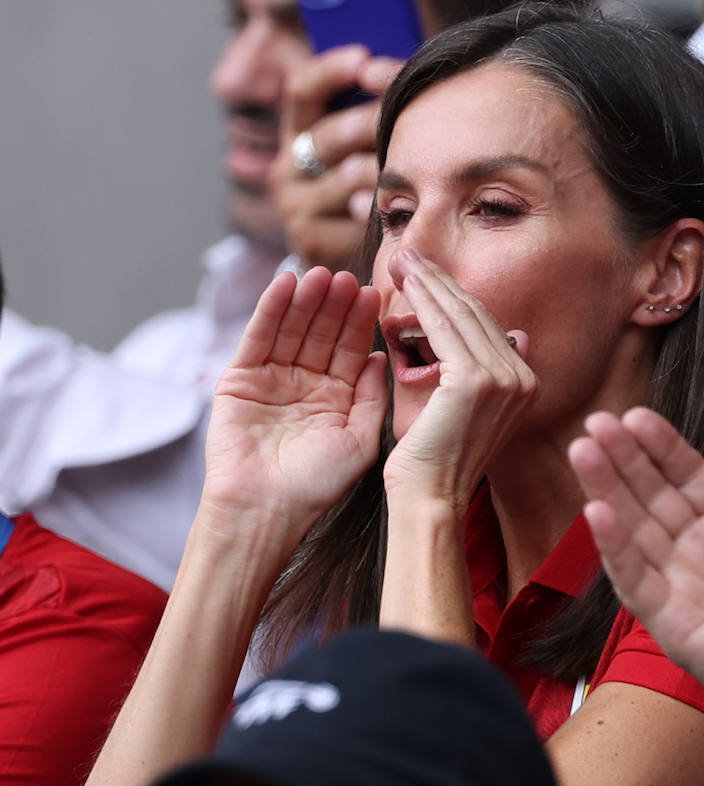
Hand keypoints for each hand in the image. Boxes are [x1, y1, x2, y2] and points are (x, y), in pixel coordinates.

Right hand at [203, 267, 387, 547]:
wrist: (265, 510)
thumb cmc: (316, 486)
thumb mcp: (360, 440)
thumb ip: (372, 396)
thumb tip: (380, 355)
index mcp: (336, 398)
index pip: (351, 350)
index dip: (361, 322)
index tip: (375, 294)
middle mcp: (305, 384)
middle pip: (322, 333)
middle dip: (334, 305)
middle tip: (348, 275)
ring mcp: (272, 379)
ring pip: (292, 329)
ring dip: (306, 300)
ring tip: (320, 274)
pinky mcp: (240, 378)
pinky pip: (259, 337)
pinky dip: (271, 309)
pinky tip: (285, 283)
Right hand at [270, 46, 403, 270]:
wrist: (344, 266)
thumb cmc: (369, 195)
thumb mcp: (364, 152)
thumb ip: (376, 114)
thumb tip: (415, 69)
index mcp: (299, 134)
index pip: (301, 90)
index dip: (332, 71)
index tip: (365, 58)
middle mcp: (287, 166)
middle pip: (331, 132)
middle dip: (376, 121)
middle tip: (415, 116)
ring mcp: (295, 204)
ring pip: (347, 175)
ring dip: (386, 168)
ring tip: (416, 164)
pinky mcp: (309, 239)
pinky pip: (351, 218)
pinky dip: (379, 211)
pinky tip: (400, 208)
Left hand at [382, 248, 536, 510]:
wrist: (429, 500)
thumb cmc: (433, 460)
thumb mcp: (461, 406)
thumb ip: (474, 369)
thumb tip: (511, 334)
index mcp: (525, 383)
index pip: (487, 325)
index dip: (454, 295)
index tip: (425, 273)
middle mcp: (523, 377)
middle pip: (477, 314)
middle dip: (440, 280)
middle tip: (408, 254)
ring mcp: (505, 378)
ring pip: (461, 315)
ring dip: (429, 282)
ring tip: (401, 260)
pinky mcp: (477, 380)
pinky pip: (445, 329)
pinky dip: (423, 302)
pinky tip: (405, 284)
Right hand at [569, 407, 703, 744]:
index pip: (682, 476)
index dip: (658, 444)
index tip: (636, 411)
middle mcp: (692, 551)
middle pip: (647, 495)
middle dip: (620, 457)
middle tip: (596, 420)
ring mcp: (678, 586)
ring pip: (632, 529)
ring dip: (605, 489)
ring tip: (583, 450)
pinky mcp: (674, 622)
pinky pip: (639, 581)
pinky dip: (616, 546)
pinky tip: (596, 513)